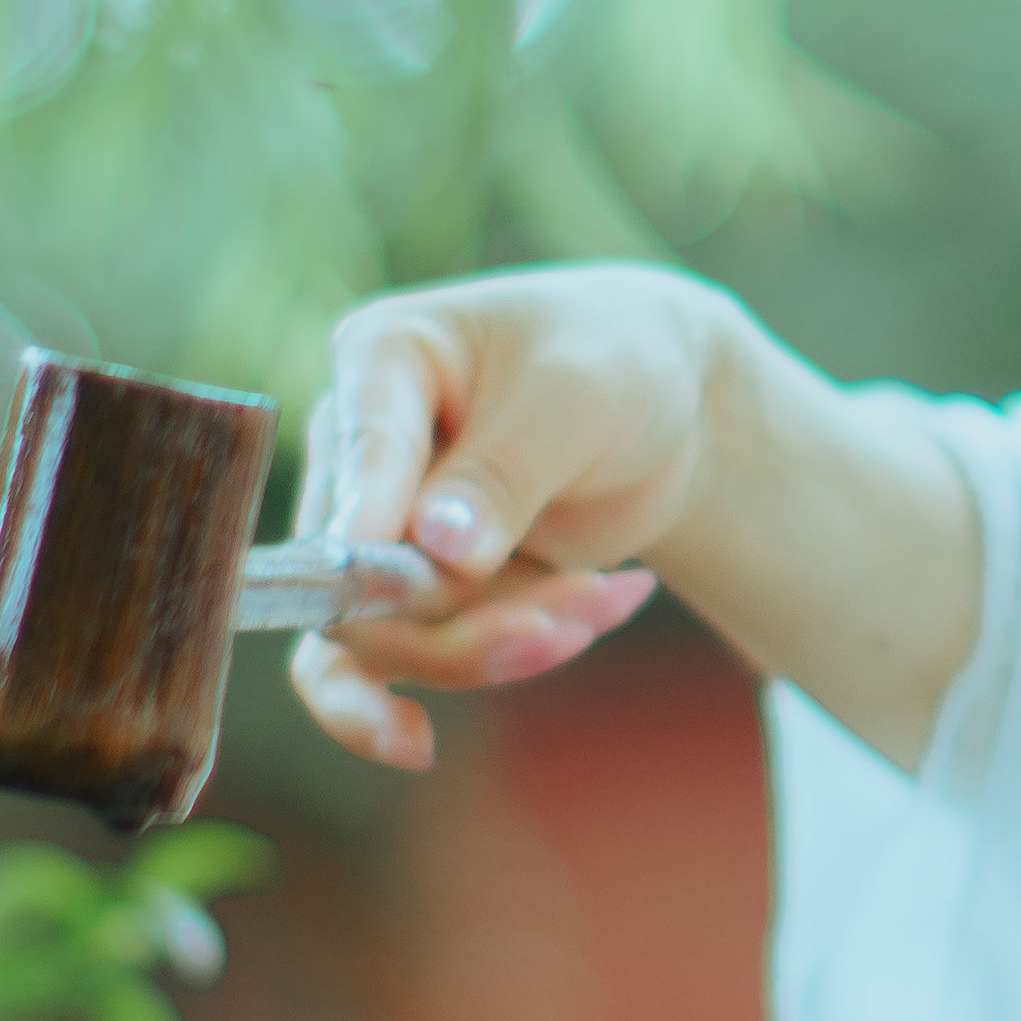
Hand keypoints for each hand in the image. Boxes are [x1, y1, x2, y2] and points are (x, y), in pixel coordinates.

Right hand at [289, 261, 740, 766]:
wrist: (664, 417)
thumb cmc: (614, 365)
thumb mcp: (574, 398)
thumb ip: (503, 470)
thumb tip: (437, 544)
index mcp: (379, 360)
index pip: (360, 455)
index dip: (369, 525)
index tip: (382, 577)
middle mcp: (356, 451)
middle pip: (357, 576)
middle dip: (460, 619)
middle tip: (563, 629)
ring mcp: (379, 530)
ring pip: (394, 633)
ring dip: (500, 643)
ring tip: (604, 602)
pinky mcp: (418, 590)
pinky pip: (424, 657)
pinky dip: (499, 660)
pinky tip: (566, 637)